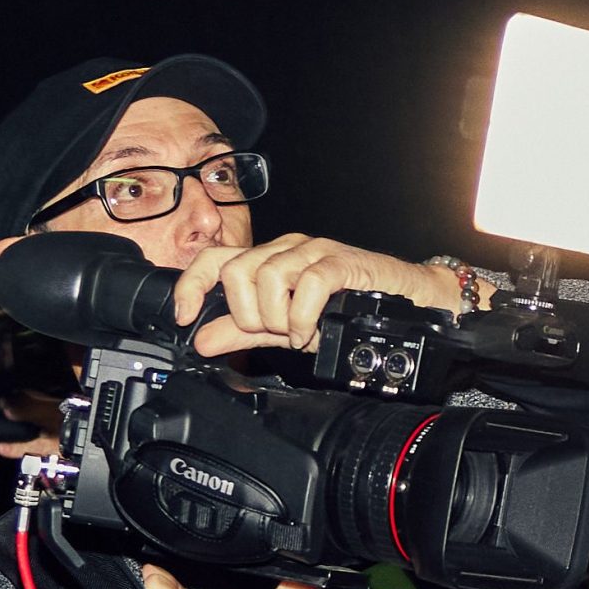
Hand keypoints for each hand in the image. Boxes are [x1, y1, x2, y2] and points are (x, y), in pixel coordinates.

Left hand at [172, 235, 459, 358]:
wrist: (404, 301)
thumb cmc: (350, 309)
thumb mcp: (286, 327)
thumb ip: (243, 332)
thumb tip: (201, 339)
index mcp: (268, 260)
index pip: (214, 259)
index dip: (192, 285)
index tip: (185, 315)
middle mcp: (286, 248)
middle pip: (237, 270)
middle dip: (247, 314)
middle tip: (272, 332)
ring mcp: (315, 251)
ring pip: (269, 275)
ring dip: (278, 317)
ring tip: (297, 331)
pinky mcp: (342, 261)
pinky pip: (309, 282)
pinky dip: (304, 315)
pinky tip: (311, 330)